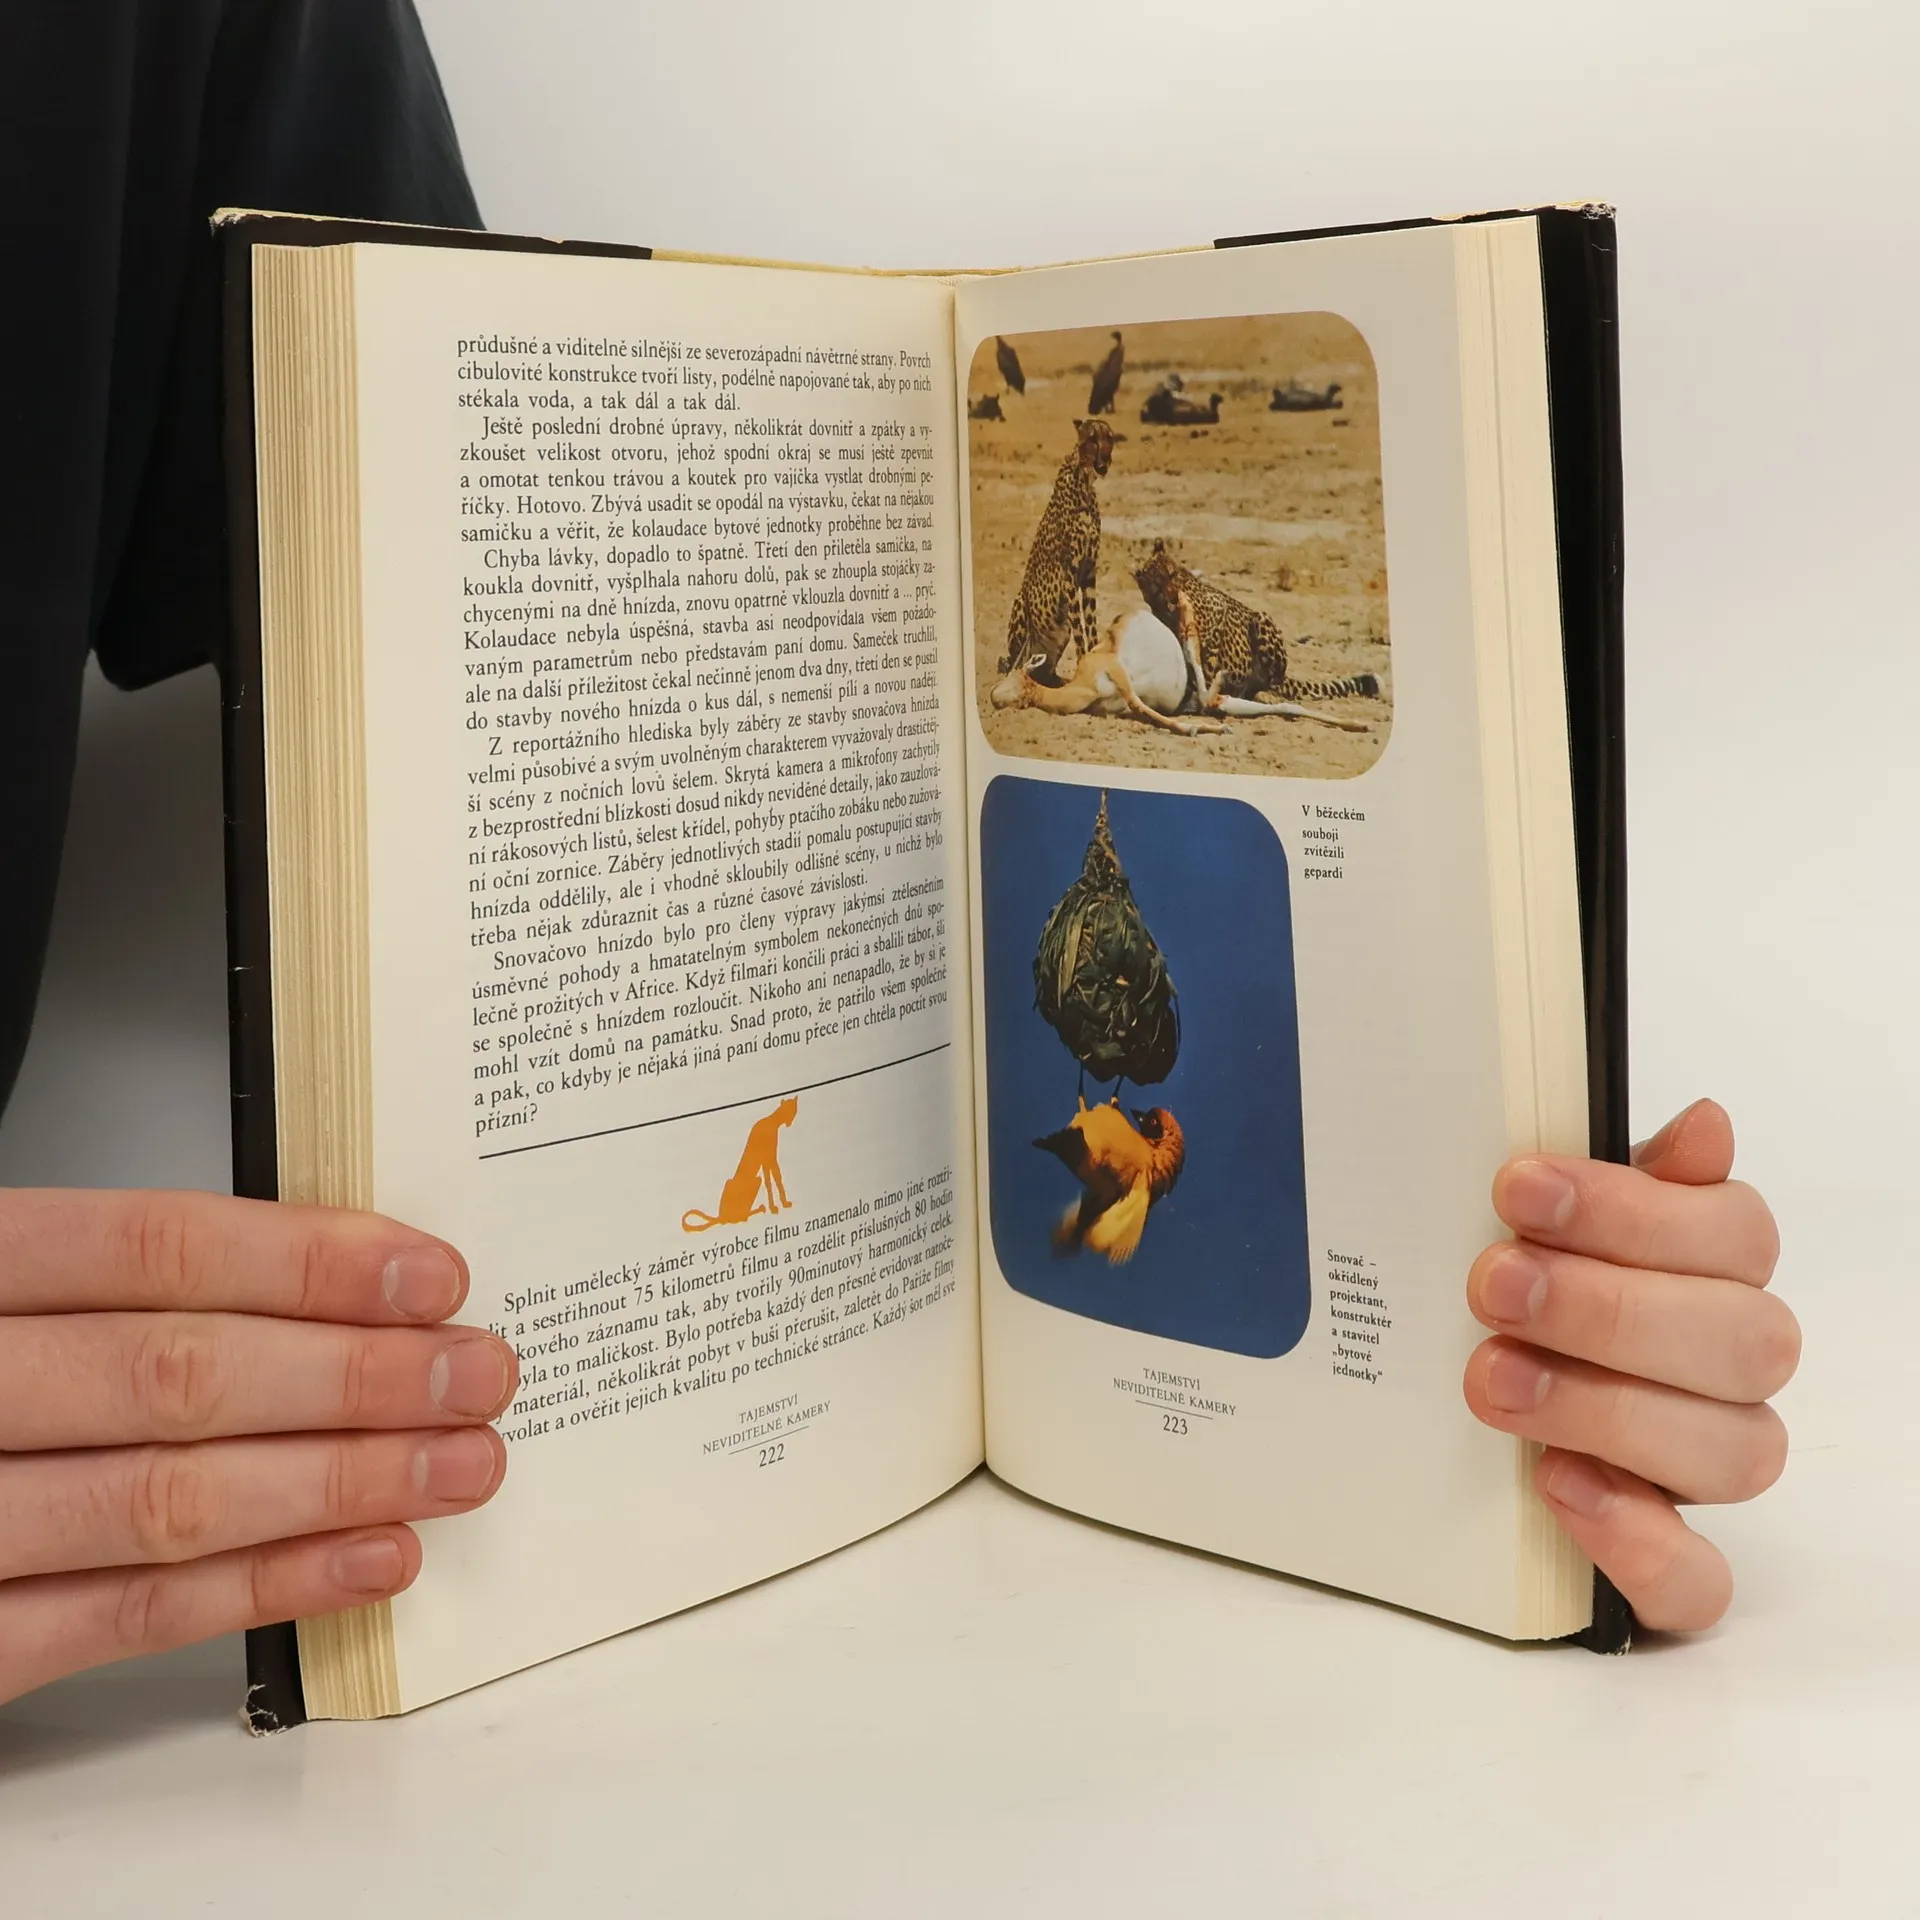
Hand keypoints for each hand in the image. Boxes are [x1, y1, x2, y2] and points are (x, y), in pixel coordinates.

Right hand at [0, 1189, 515, 1704]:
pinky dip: (265, 1587)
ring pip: (165, 1501)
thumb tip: (322, 1278)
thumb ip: (114, 1280)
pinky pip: (124, 1616)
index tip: (428, 1275)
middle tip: (477, 1374)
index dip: (305, 1263)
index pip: (151, 1251)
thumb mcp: (2, 1287)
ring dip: (339, 1484)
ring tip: (459, 1464)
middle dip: (353, 1380)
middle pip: (176, 1377)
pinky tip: (372, 1556)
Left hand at [1462, 1100, 1795, 1631]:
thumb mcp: (1547, 1220)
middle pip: (1742, 1342)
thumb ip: (1622, 1174)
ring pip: (1733, 1452)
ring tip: (1494, 1378)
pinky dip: (1636, 1541)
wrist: (1452, 1402)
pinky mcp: (1667, 1562)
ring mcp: (1701, 1467)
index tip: (1519, 1188)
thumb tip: (1705, 1125)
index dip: (1634, 1209)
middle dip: (1607, 1308)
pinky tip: (1558, 1485)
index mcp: (1712, 1273)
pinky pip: (1699, 1581)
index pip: (1735, 1233)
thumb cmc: (1522, 1291)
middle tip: (1495, 1286)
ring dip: (1608, 1410)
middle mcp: (1725, 1371)